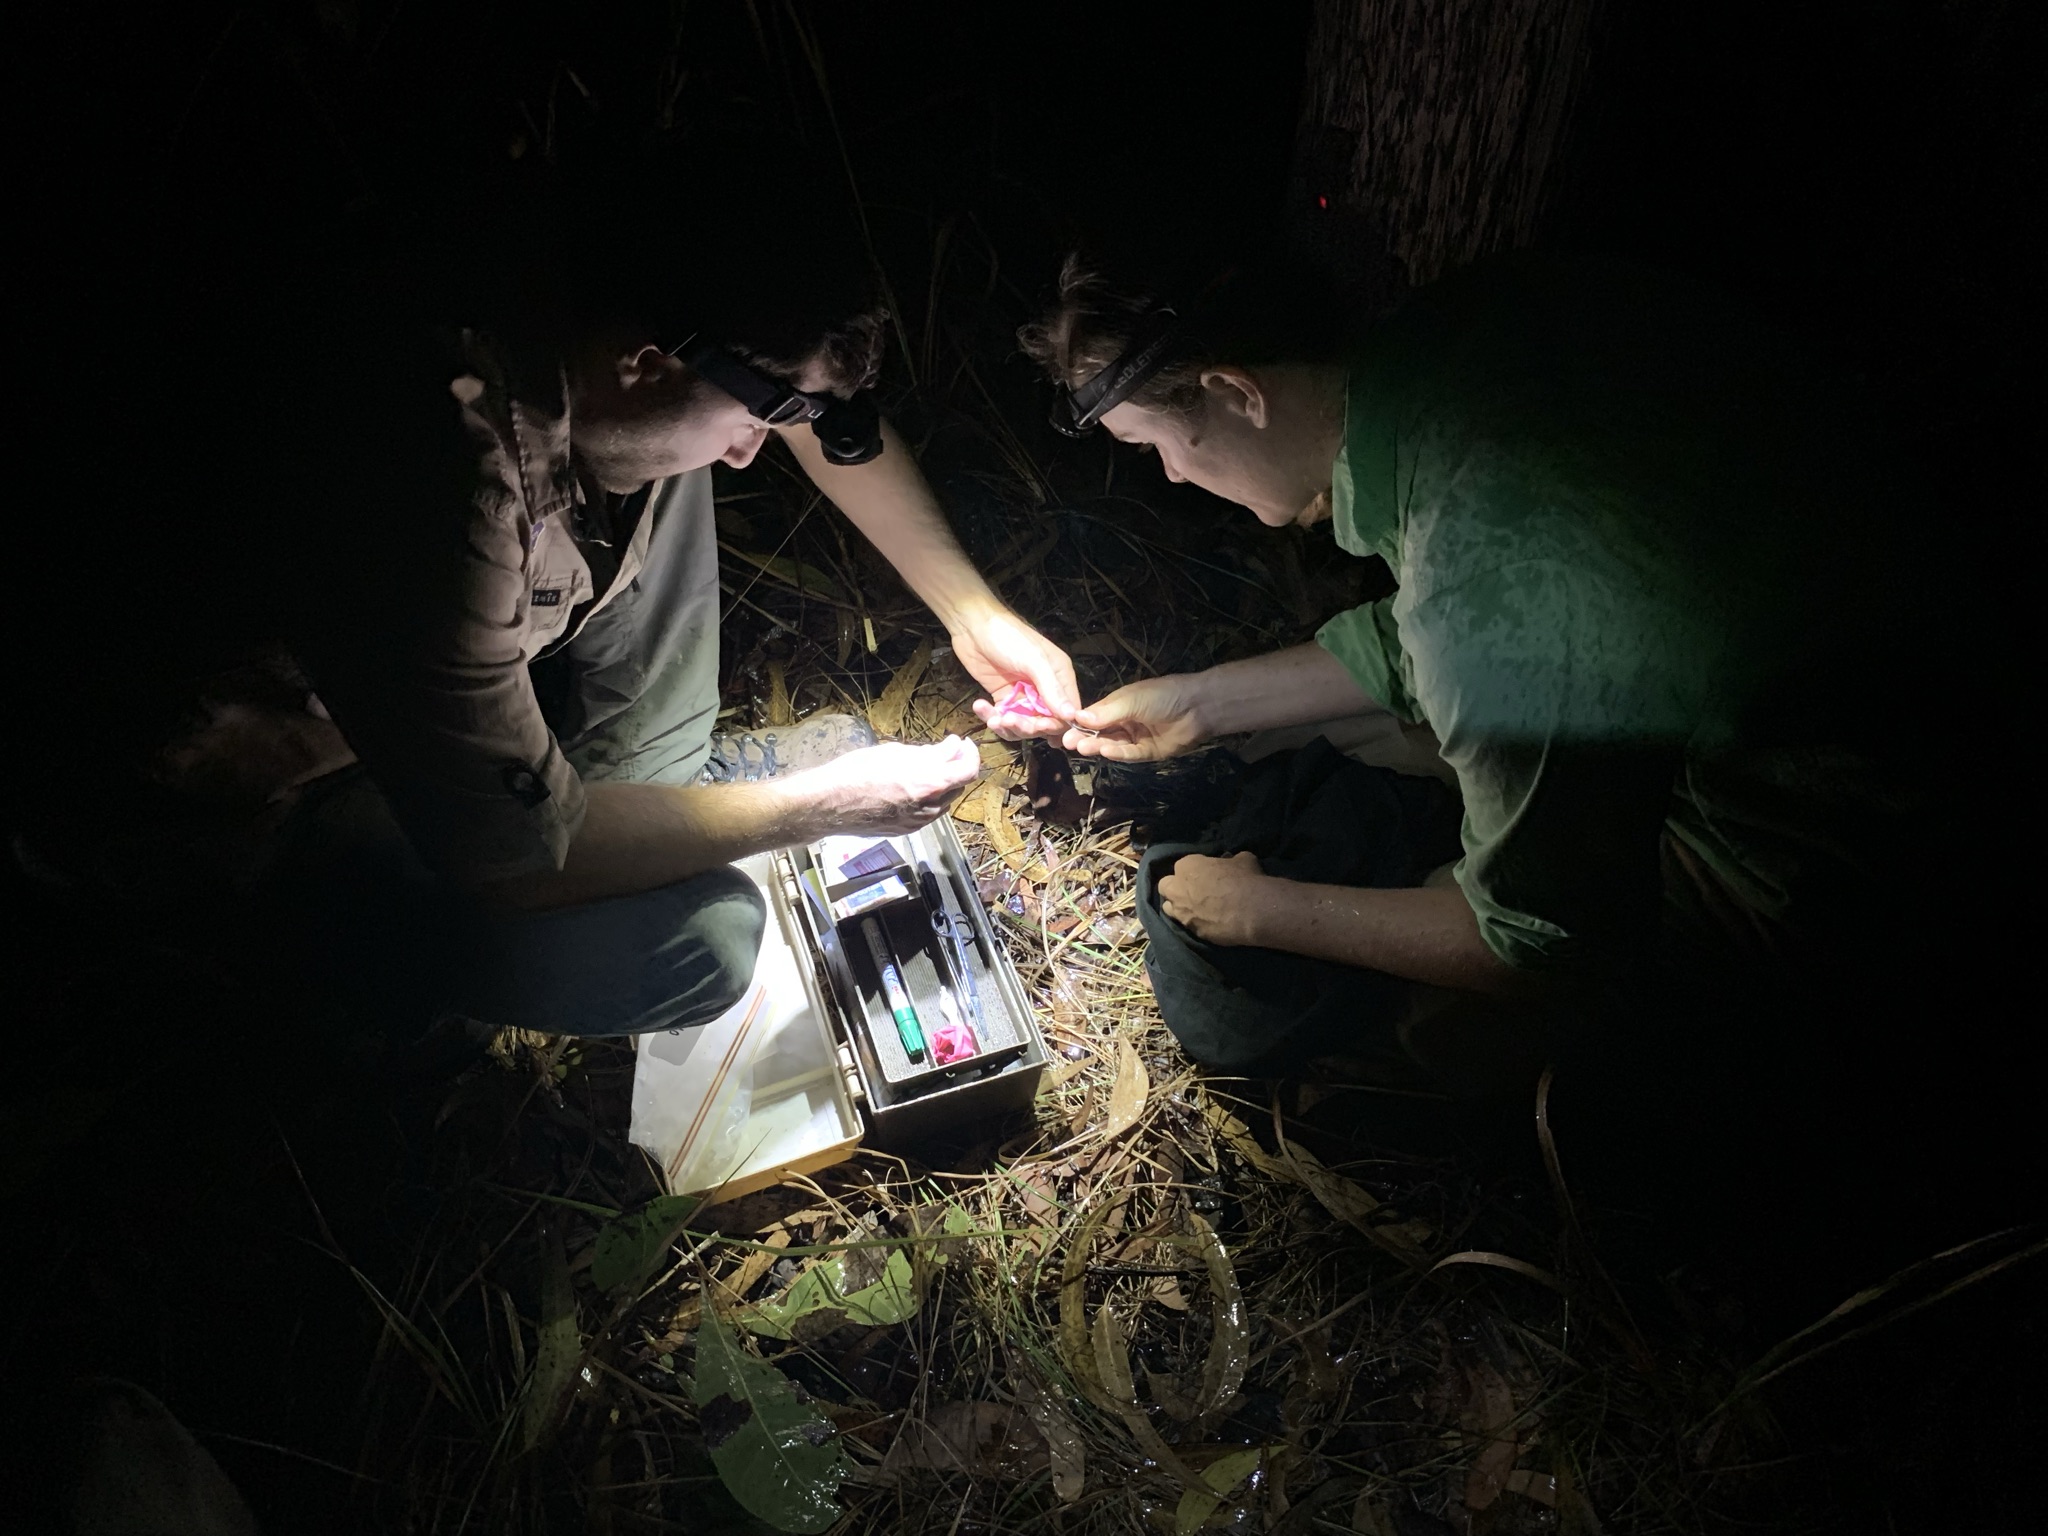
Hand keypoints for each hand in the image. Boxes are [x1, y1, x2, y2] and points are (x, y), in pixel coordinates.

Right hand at [790, 736, 980, 834]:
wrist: (829, 803)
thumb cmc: (857, 772)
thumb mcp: (896, 753)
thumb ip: (931, 753)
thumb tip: (953, 746)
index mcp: (930, 784)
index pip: (969, 770)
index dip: (971, 754)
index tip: (963, 743)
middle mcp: (929, 808)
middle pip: (958, 786)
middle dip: (955, 767)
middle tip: (945, 750)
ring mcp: (918, 823)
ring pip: (943, 802)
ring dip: (942, 784)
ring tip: (925, 767)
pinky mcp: (906, 831)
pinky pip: (927, 813)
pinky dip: (928, 798)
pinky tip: (911, 785)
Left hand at [959, 608, 1079, 739]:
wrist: (973, 626)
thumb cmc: (1009, 637)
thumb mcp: (1035, 660)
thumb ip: (1052, 688)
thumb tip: (1071, 716)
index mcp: (1060, 677)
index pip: (1068, 712)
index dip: (1057, 725)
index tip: (1041, 728)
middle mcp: (1044, 689)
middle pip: (1044, 723)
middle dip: (1028, 727)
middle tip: (1010, 720)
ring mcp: (1023, 695)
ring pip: (1022, 725)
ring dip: (1008, 727)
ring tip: (994, 718)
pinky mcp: (1003, 698)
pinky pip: (1002, 718)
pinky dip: (991, 717)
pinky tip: (980, 706)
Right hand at [1062, 675, 1208, 760]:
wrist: (1198, 706)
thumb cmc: (1163, 695)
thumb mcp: (1132, 700)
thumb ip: (1106, 712)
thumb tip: (1078, 717)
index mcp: (1118, 706)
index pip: (1093, 716)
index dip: (1078, 723)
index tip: (1062, 729)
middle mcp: (1124, 722)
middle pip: (1100, 733)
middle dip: (1085, 737)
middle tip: (1068, 743)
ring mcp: (1136, 738)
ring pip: (1113, 745)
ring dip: (1098, 746)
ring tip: (1083, 747)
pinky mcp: (1148, 752)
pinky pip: (1130, 754)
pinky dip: (1118, 753)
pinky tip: (1106, 751)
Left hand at [1155, 851, 1269, 946]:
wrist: (1251, 911)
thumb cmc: (1245, 879)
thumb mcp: (1242, 860)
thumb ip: (1230, 860)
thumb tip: (1230, 862)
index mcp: (1187, 865)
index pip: (1183, 866)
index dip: (1194, 871)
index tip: (1205, 875)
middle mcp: (1177, 887)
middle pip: (1166, 886)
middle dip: (1176, 888)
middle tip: (1193, 891)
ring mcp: (1180, 911)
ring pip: (1168, 908)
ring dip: (1178, 907)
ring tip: (1195, 910)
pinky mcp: (1189, 930)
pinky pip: (1185, 925)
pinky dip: (1192, 923)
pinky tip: (1206, 923)